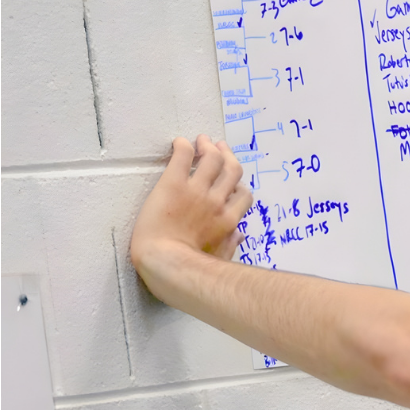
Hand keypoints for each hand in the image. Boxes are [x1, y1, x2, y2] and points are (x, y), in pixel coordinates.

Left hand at [131, 135, 252, 280]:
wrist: (165, 262)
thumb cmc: (190, 269)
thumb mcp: (219, 259)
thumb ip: (230, 245)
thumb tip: (240, 236)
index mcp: (228, 221)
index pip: (243, 195)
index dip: (238, 184)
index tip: (230, 181)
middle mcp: (217, 202)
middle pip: (232, 170)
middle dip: (228, 156)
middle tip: (220, 148)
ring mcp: (196, 191)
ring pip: (213, 159)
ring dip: (209, 147)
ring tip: (203, 141)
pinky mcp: (173, 184)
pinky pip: (183, 157)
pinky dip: (184, 146)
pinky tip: (180, 143)